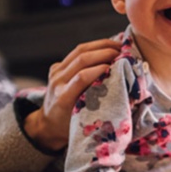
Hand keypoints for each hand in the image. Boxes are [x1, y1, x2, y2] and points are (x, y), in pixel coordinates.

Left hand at [23, 37, 120, 151]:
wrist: (48, 124)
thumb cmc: (69, 126)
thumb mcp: (83, 119)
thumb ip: (98, 105)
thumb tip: (122, 88)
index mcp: (63, 98)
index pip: (82, 77)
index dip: (100, 68)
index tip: (118, 66)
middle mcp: (57, 82)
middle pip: (81, 59)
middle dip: (104, 52)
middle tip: (122, 53)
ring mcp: (55, 72)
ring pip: (79, 51)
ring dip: (100, 45)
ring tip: (117, 46)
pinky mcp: (56, 67)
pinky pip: (76, 52)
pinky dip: (93, 47)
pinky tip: (106, 47)